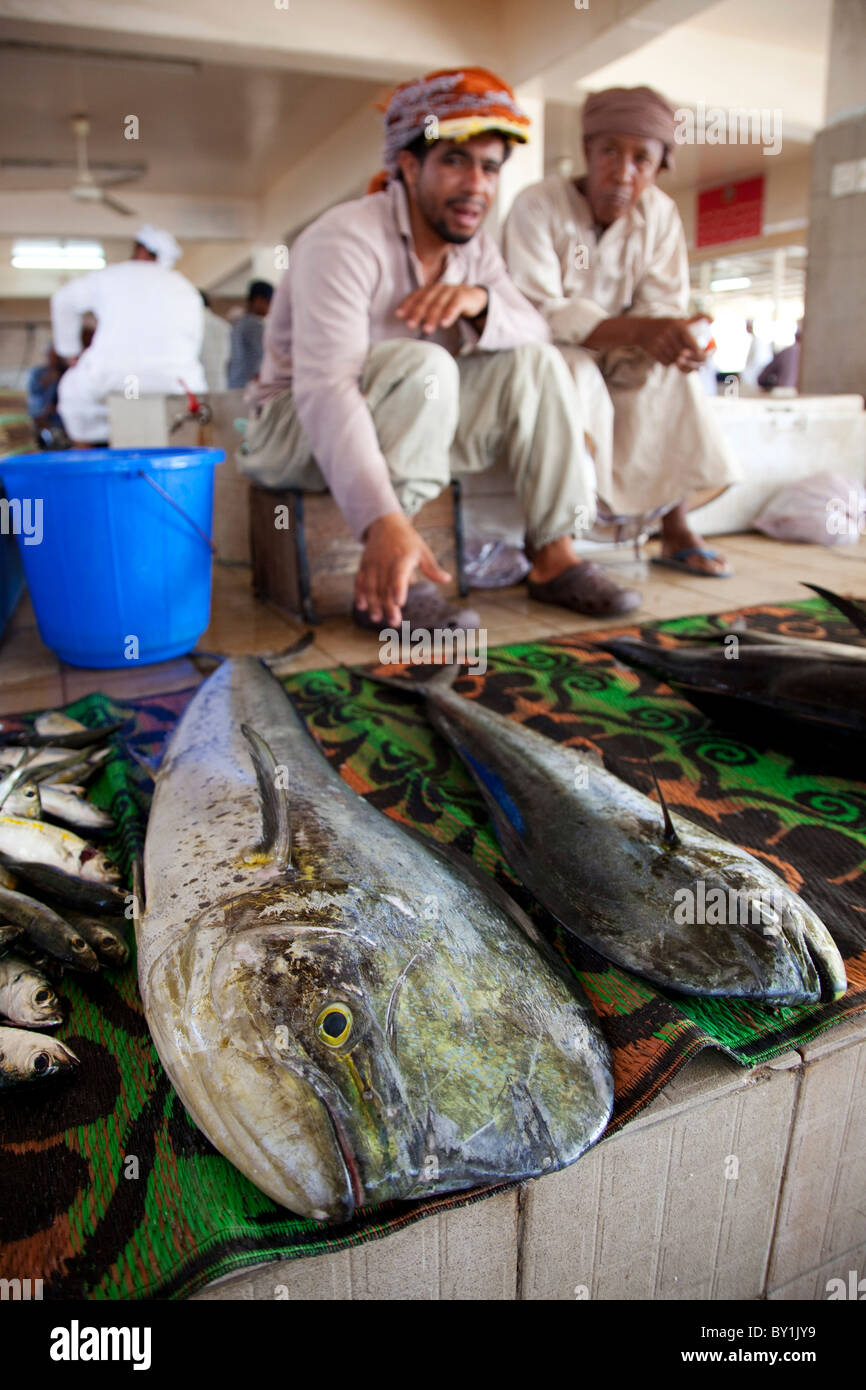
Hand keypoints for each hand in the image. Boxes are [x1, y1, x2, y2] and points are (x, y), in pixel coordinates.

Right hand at [355, 512, 451, 626]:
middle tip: (393, 622)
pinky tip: (361, 606)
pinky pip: (360, 580)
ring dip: (373, 603)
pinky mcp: (364, 565)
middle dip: (387, 605)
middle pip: (385, 586)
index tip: (400, 603)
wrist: (385, 524)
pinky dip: (359, 593)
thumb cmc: (408, 541)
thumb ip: (432, 568)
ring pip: (371, 586)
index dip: (398, 588)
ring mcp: (373, 564)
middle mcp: (386, 561)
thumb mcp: (423, 551)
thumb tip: (447, 579)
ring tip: (376, 618)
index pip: (399, 574)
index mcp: (403, 558)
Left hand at [395, 284, 487, 334]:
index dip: (407, 305)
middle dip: (417, 313)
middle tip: (410, 325)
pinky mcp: (463, 296)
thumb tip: (407, 322)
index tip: (399, 315)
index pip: (416, 296)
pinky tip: (444, 324)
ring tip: (426, 329)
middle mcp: (438, 288)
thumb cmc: (449, 304)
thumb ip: (424, 312)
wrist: (473, 298)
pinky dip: (449, 314)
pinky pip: (455, 305)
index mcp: (429, 289)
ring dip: (432, 317)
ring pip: (439, 303)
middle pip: (426, 300)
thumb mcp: (436, 305)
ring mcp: (451, 290)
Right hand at [633, 314, 708, 369]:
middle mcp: (670, 335)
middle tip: (700, 366)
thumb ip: (696, 320)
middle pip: (687, 357)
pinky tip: (671, 358)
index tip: (708, 357)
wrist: (641, 330)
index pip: (695, 347)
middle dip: (695, 364)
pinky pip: (667, 362)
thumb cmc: (665, 325)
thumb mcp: (679, 321)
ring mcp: (661, 344)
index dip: (703, 356)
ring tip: (686, 362)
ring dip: (682, 364)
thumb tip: (713, 319)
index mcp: (679, 327)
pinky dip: (670, 363)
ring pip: (676, 361)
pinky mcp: (654, 352)